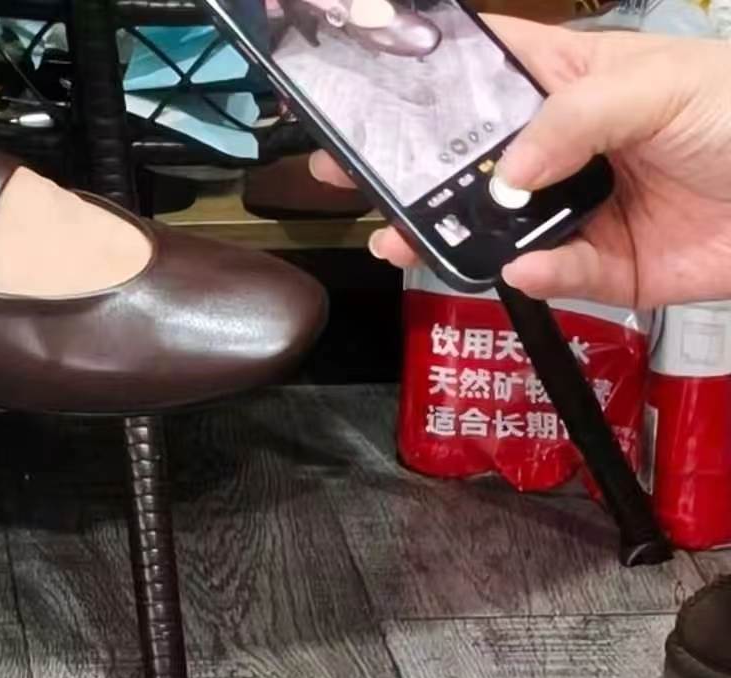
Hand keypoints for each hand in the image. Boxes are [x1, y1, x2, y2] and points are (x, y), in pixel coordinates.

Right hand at [310, 19, 730, 307]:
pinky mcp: (610, 269)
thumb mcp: (656, 87)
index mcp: (575, 80)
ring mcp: (586, 210)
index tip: (369, 90)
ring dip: (452, 238)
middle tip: (349, 178)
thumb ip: (573, 121)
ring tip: (400, 240)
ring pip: (502, 230)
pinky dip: (540, 276)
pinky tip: (520, 267)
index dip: (431, 80)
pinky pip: (560, 277)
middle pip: (477, 162)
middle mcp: (570, 147)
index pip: (489, 71)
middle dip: (414, 174)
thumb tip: (508, 173)